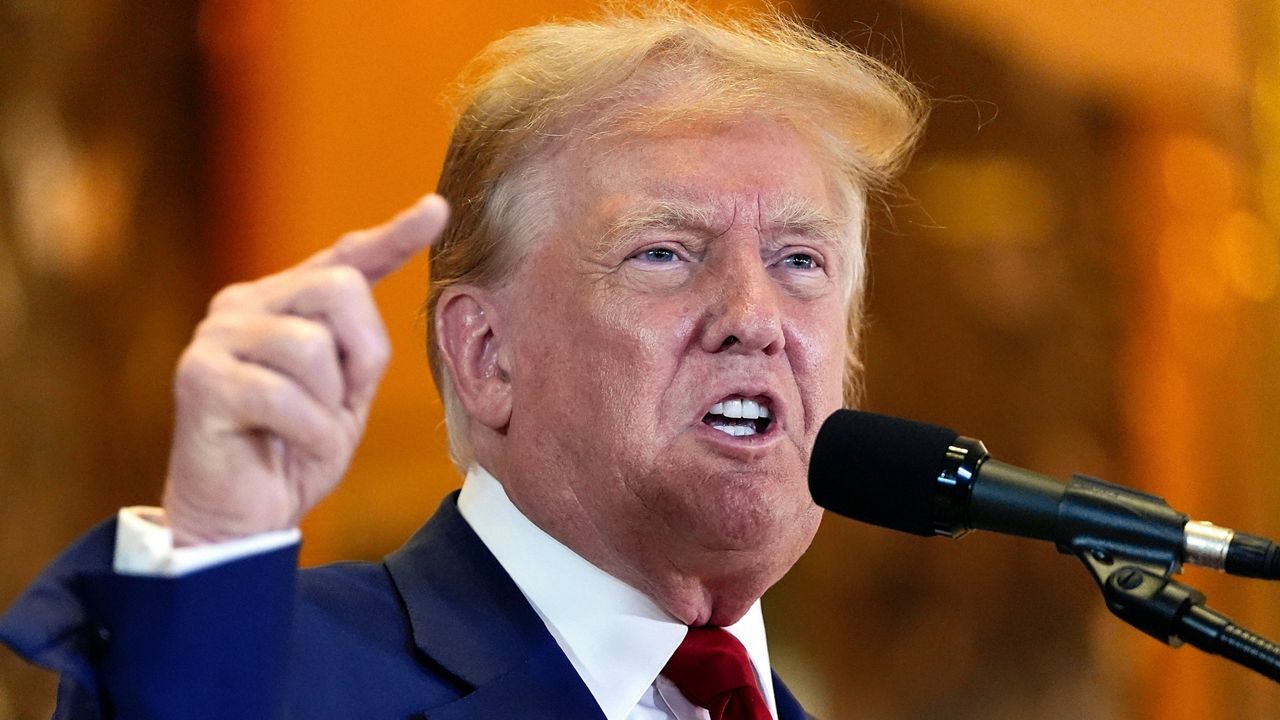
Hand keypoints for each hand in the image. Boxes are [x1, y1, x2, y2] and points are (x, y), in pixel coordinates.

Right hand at [161, 195, 448, 545]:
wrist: (242, 518)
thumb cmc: (295, 452)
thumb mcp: (345, 393)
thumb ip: (359, 344)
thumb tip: (373, 283)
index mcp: (284, 302)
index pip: (345, 258)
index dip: (394, 235)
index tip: (437, 209)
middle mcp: (245, 304)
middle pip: (341, 288)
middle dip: (363, 354)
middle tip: (344, 403)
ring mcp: (216, 338)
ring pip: (312, 344)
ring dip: (328, 402)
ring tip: (306, 430)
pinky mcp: (199, 379)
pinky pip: (284, 395)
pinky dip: (307, 432)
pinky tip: (291, 448)